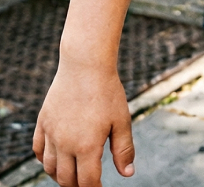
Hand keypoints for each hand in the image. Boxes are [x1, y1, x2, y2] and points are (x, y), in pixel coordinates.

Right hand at [34, 61, 133, 186]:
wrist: (85, 66)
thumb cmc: (108, 92)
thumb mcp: (122, 120)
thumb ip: (124, 149)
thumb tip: (127, 174)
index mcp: (86, 146)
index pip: (87, 181)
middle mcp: (65, 144)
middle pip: (65, 179)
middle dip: (77, 185)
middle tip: (87, 183)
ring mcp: (51, 134)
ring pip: (49, 167)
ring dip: (60, 175)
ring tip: (72, 174)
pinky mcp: (43, 123)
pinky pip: (39, 150)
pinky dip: (45, 160)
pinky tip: (56, 159)